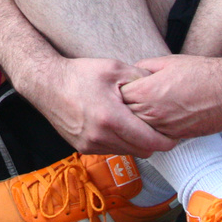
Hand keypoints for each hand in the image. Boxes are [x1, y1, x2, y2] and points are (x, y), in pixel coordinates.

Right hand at [25, 57, 176, 157]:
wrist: (47, 84)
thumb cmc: (80, 74)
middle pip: (141, 151)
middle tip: (158, 128)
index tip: (174, 135)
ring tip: (137, 125)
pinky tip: (118, 126)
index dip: (166, 141)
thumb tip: (162, 89)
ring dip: (136, 143)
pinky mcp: (83, 148)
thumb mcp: (114, 68)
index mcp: (111, 118)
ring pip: (127, 152)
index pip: (150, 142)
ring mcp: (90, 144)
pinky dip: (120, 142)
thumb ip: (140, 79)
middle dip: (153, 142)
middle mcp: (100, 137)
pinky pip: (111, 150)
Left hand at [120, 55, 221, 139]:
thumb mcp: (168, 61)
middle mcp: (153, 113)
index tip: (121, 90)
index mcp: (147, 92)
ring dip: (138, 122)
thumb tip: (132, 73)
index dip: (117, 93)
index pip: (117, 98)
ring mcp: (165, 127)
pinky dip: (153, 130)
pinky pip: (156, 136)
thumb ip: (144, 67)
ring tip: (143, 111)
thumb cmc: (202, 72)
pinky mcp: (177, 136)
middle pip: (124, 117)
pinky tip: (159, 119)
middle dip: (124, 109)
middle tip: (127, 103)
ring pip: (139, 130)